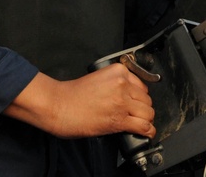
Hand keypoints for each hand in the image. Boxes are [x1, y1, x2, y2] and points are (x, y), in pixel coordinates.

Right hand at [5, 63, 154, 138]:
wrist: (58, 105)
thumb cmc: (72, 94)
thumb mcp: (99, 77)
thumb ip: (117, 82)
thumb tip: (130, 94)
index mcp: (118, 72)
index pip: (142, 85)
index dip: (139, 96)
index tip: (135, 102)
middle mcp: (122, 84)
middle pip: (146, 99)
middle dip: (142, 107)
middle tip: (133, 113)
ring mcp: (122, 102)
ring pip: (148, 112)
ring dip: (145, 119)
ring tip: (138, 122)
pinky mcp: (118, 119)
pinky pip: (143, 126)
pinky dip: (147, 131)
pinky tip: (146, 133)